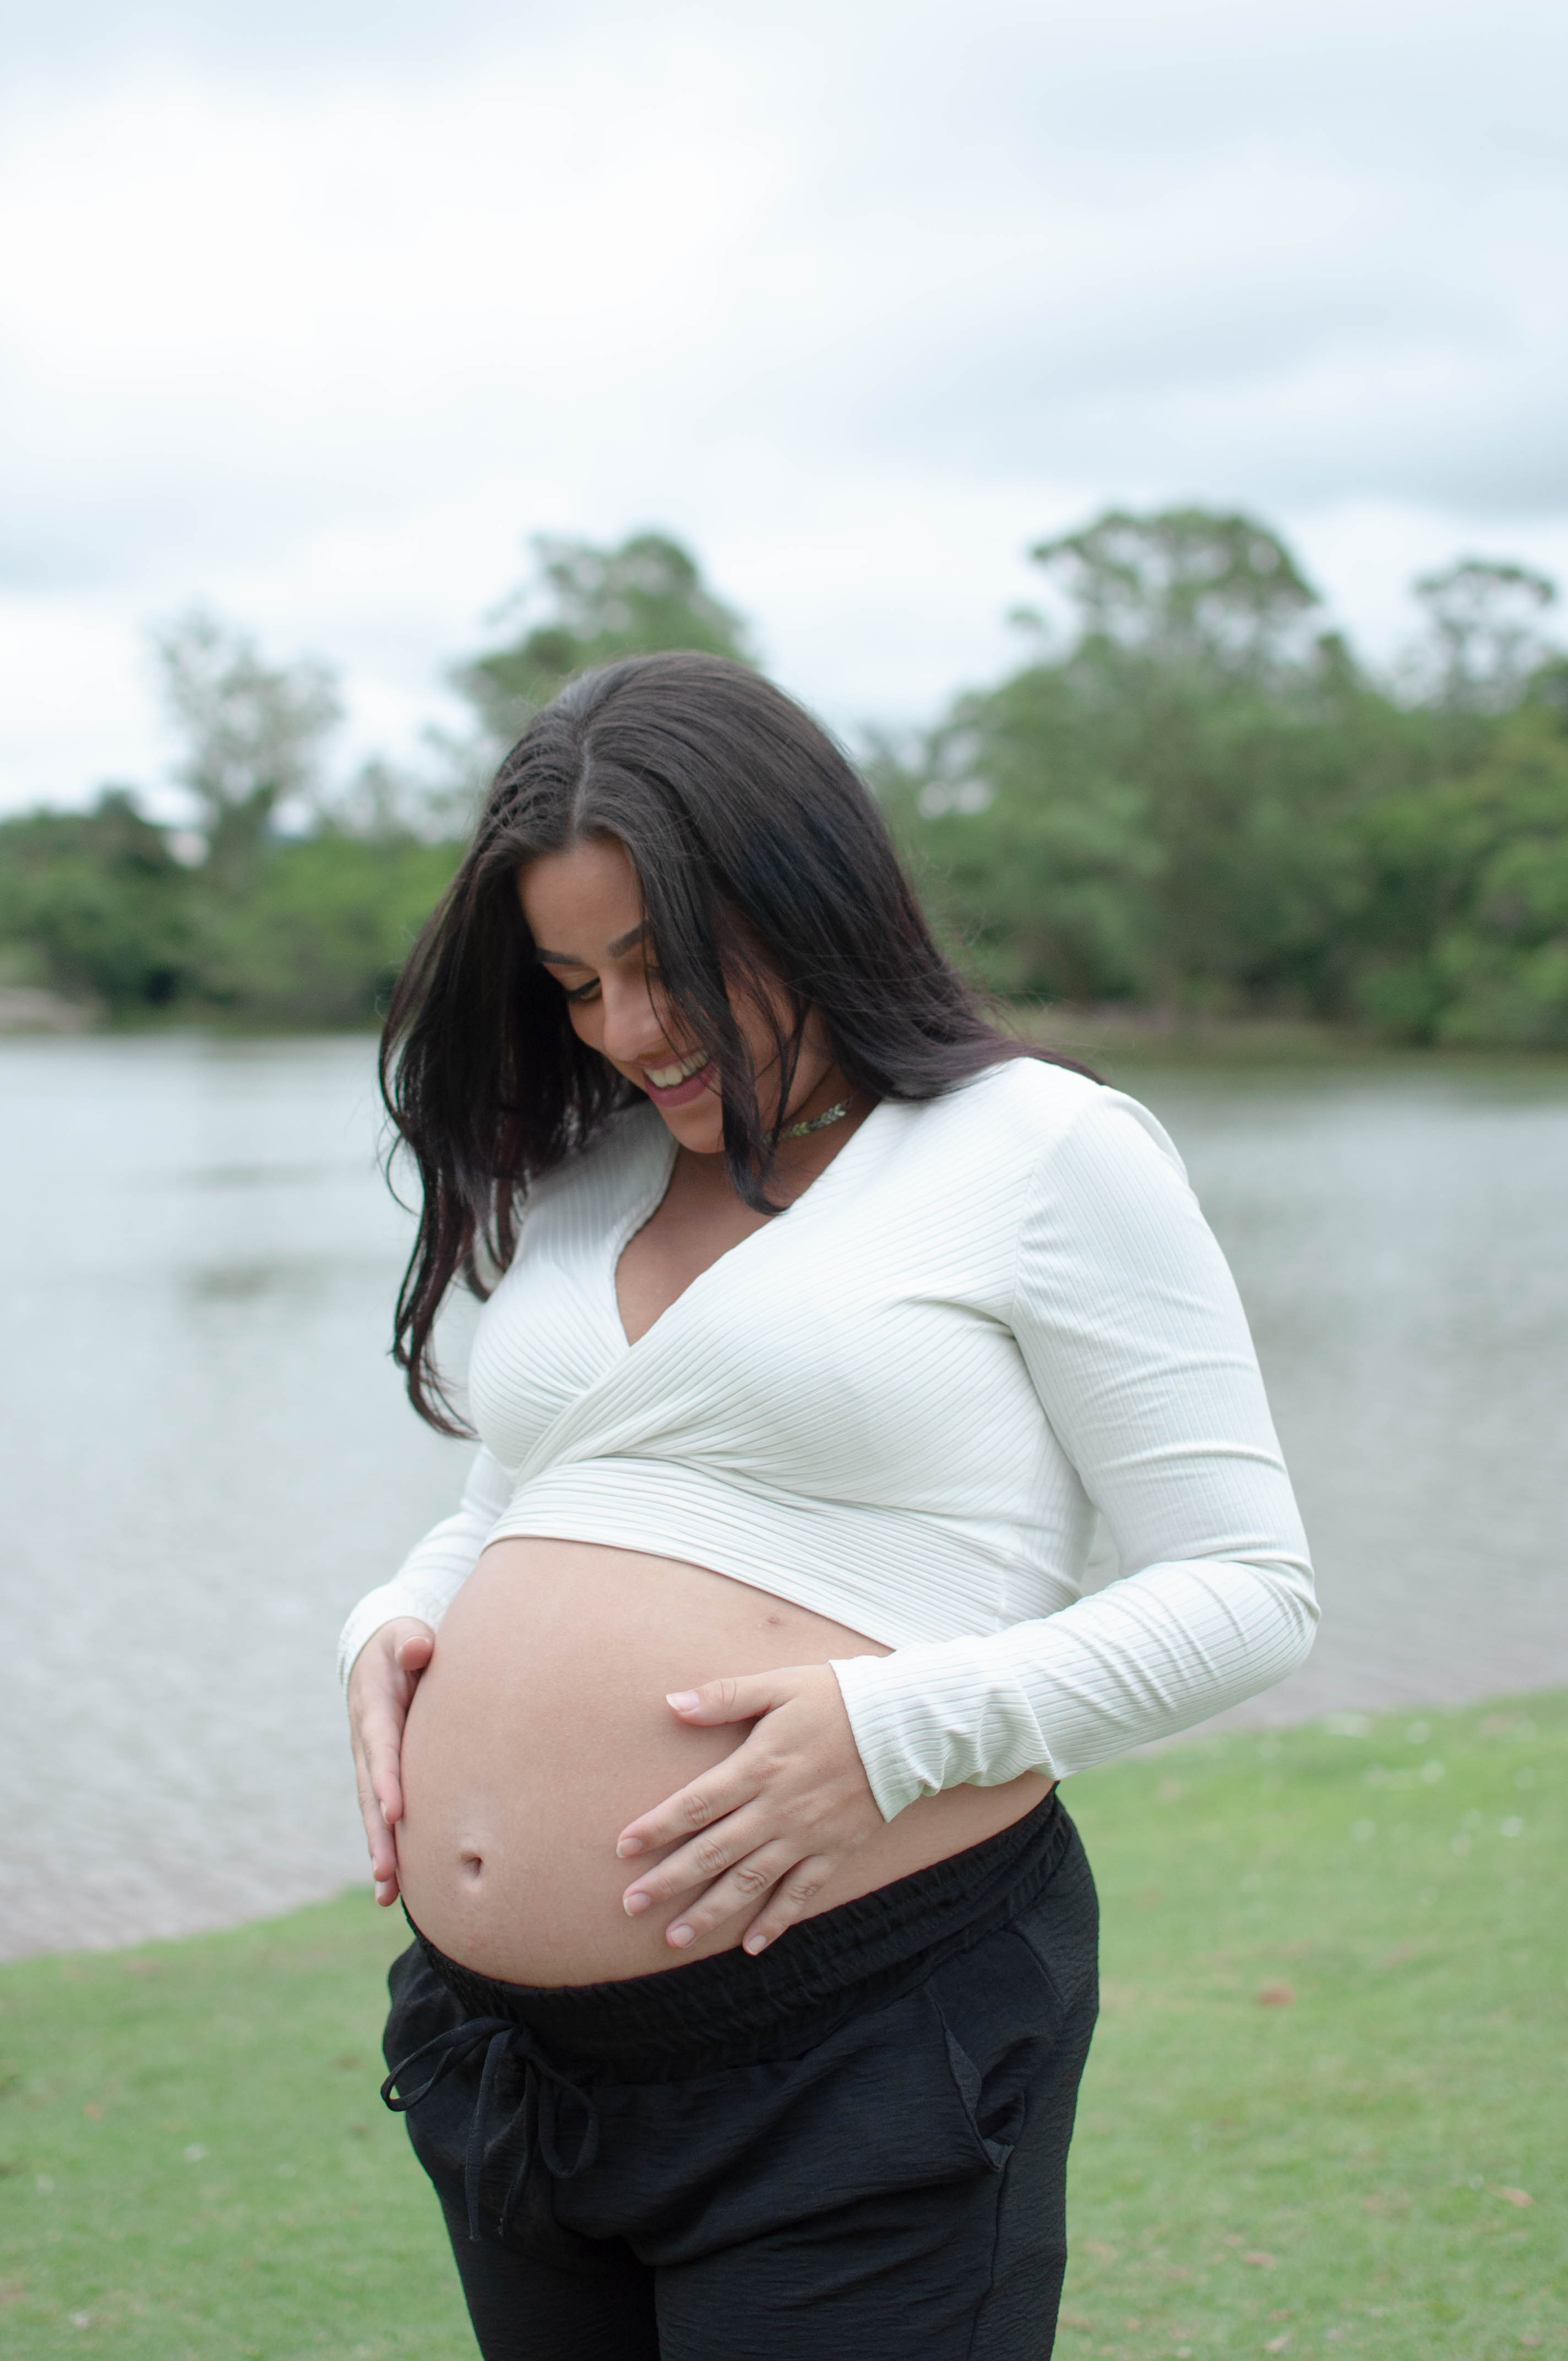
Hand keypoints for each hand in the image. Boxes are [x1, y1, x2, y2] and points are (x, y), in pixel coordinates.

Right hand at [346, 1618, 434, 1906]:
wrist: (379, 1658)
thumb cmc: (404, 1644)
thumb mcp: (405, 1634)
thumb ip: (411, 1642)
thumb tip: (419, 1649)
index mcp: (374, 1708)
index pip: (381, 1746)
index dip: (386, 1778)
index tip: (395, 1810)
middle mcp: (367, 1744)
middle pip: (370, 1792)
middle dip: (378, 1832)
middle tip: (387, 1869)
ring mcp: (371, 1765)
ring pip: (372, 1813)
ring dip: (380, 1851)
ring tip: (387, 1892)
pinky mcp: (381, 1779)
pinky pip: (380, 1818)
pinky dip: (386, 1850)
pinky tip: (393, 1893)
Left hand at [616, 1663, 883, 1955]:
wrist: (906, 1726)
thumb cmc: (837, 1699)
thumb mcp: (779, 1684)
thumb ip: (725, 1696)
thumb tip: (673, 1703)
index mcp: (758, 1768)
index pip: (695, 1804)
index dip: (657, 1827)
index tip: (623, 1848)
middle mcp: (777, 1810)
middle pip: (713, 1852)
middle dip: (669, 1881)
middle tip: (631, 1906)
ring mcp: (806, 1836)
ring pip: (750, 1882)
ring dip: (710, 1912)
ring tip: (674, 1937)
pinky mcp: (834, 1851)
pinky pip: (801, 1894)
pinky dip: (776, 1921)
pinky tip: (751, 1945)